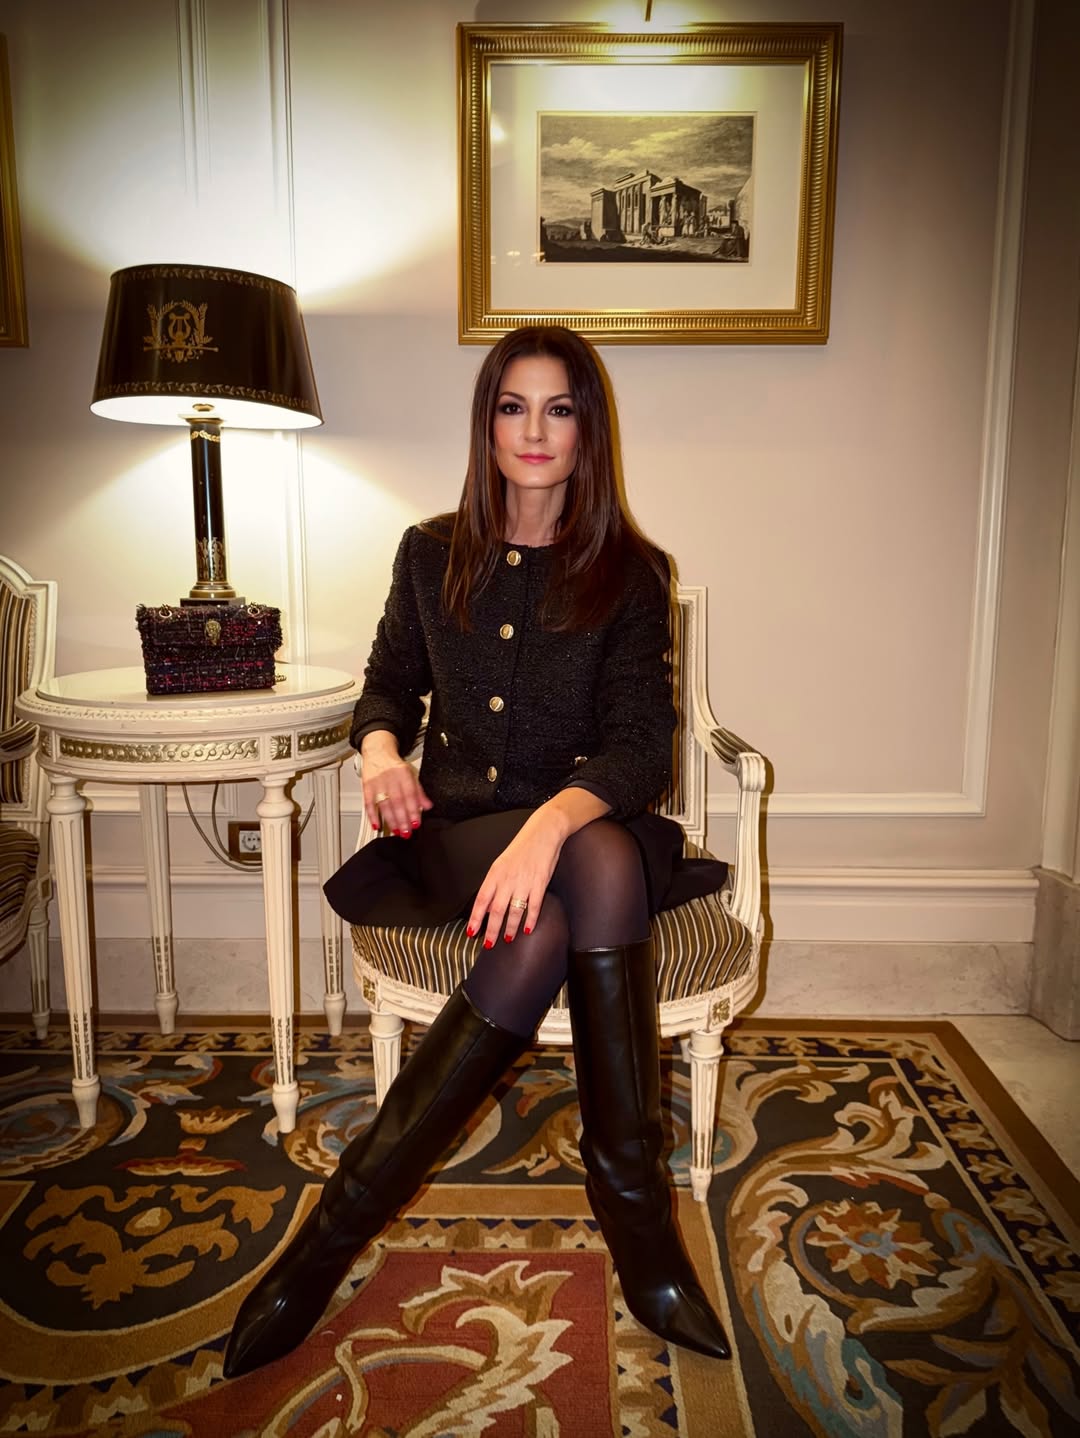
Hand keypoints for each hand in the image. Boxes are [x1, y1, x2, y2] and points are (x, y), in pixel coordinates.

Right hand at [361, 731, 432, 836]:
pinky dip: (372, 816)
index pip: (410, 794)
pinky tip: (376, 825)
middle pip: (397, 801)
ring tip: (396, 831)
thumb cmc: (395, 766)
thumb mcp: (411, 774)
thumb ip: (419, 791)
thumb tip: (428, 806)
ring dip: (390, 820)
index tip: (416, 823)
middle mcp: (390, 778)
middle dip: (402, 819)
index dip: (413, 810)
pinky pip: (368, 803)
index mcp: (403, 774)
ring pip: (384, 804)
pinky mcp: (366, 787)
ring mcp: (377, 782)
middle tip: (406, 832)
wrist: (377, 752)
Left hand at [466, 806, 568, 946]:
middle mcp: (508, 879)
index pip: (482, 899)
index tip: (471, 932)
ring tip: (508, 938)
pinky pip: (534, 906)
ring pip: (515, 911)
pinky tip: (528, 929)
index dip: (476, 918)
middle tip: (489, 944)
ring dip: (510, 927)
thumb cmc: (522, 847)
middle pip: (497, 909)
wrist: (544, 832)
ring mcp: (525, 881)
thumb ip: (495, 884)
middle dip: (492, 929)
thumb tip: (487, 905)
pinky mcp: (540, 883)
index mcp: (495, 873)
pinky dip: (531, 919)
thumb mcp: (502, 863)